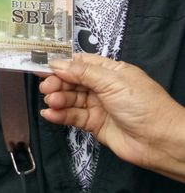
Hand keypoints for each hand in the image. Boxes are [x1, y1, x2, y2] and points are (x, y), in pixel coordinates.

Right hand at [40, 53, 184, 173]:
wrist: (160, 141)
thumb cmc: (145, 106)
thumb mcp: (113, 81)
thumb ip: (83, 72)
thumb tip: (58, 63)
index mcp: (110, 71)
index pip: (80, 63)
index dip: (62, 64)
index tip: (44, 66)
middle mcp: (102, 87)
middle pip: (72, 81)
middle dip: (57, 83)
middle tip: (46, 87)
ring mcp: (98, 105)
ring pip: (70, 99)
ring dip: (58, 99)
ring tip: (51, 102)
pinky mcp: (94, 124)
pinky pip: (72, 116)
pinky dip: (60, 115)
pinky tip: (50, 114)